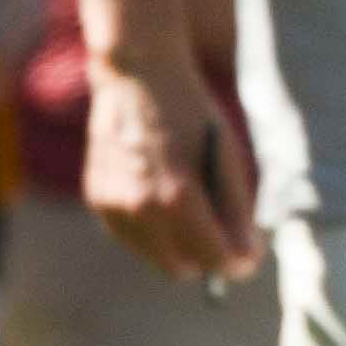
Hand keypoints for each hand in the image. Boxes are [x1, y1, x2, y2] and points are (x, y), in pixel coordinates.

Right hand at [84, 51, 258, 283]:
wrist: (136, 76)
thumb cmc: (191, 113)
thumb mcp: (227, 157)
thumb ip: (236, 211)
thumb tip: (248, 256)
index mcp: (176, 197)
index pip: (212, 257)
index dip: (236, 262)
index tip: (249, 258)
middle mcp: (138, 207)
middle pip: (179, 268)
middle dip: (205, 258)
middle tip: (225, 235)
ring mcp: (111, 204)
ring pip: (153, 256)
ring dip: (178, 246)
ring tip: (195, 208)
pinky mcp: (96, 198)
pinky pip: (131, 236)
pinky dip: (152, 230)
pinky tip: (165, 201)